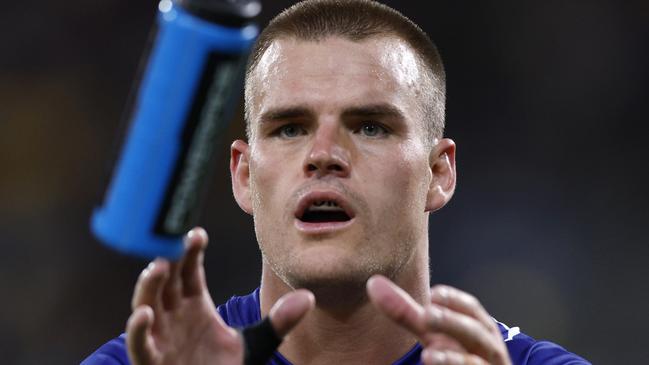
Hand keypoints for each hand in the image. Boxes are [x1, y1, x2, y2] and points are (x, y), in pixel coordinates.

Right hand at [126, 227, 314, 364]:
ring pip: (147, 304)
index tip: (198, 234)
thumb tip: (308, 297)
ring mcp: (161, 336)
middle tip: (173, 239)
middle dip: (168, 260)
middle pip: (166, 281)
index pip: (190, 271)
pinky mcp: (152, 360)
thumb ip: (279, 321)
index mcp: (195, 305)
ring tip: (158, 266)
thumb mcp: (256, 344)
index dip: (191, 252)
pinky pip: (140, 344)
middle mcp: (174, 316)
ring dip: (149, 286)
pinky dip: (138, 329)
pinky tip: (145, 313)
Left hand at [367, 275, 510, 364]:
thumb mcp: (429, 334)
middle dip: (452, 323)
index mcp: (479, 329)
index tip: (433, 294)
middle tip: (426, 315)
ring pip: (475, 362)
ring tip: (428, 354)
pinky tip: (431, 361)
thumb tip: (374, 283)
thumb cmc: (453, 355)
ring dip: (452, 357)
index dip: (454, 300)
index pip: (472, 310)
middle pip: (476, 332)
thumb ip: (404, 312)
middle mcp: (488, 349)